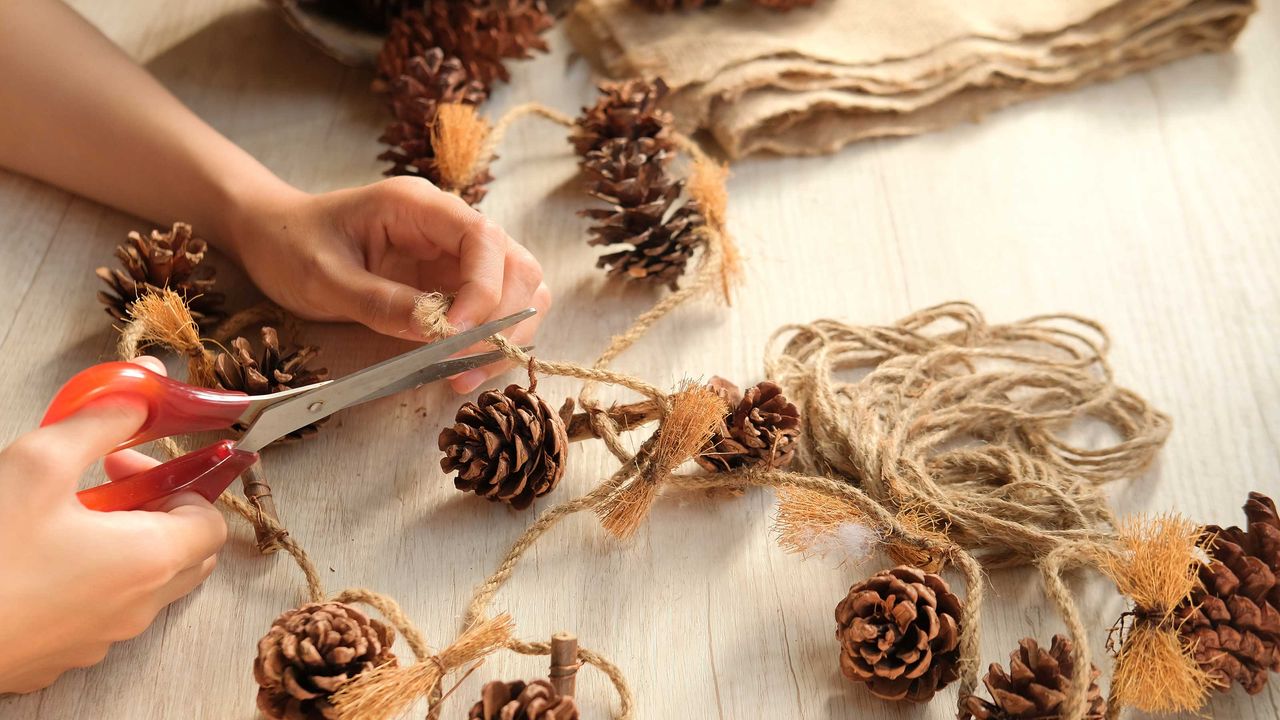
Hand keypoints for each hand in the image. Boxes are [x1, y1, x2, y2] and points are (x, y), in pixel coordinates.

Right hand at [0, 357, 225, 693]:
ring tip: (66, 515)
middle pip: (185, 555)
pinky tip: (39, 557)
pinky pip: (99, 613)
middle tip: (106, 484)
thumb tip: (142, 389)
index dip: (182, 484)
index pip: (212, 522)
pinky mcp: (61, 656)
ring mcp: (100, 639)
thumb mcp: (40, 462)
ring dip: (124, 544)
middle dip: (158, 511)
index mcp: (150, 560)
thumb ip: (102, 420)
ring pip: (142, 586)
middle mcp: (137, 608)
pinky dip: (90, 580)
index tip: (131, 465)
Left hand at [223, 177, 550, 393]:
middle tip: (463, 367)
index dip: (484, 291)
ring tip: (463, 375)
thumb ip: (381, 302)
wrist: (272, 238)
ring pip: (518, 293)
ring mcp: (455, 257)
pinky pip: (493, 314)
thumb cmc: (291, 245)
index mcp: (419, 207)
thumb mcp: (324, 277)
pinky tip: (461, 368)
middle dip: (502, 321)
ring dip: (504, 337)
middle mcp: (449, 227)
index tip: (454, 335)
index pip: (484, 240)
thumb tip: (437, 332)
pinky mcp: (453, 286)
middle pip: (517, 267)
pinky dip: (489, 344)